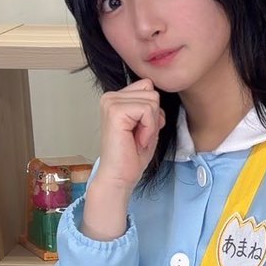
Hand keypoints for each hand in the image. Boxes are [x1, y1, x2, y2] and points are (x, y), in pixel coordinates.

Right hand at [84, 80, 165, 232]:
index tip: (141, 131)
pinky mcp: (115, 111)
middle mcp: (110, 96)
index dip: (153, 112)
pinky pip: (148, 110)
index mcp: (116, 98)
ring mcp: (110, 102)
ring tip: (137, 139)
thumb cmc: (132, 156)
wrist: (119, 177)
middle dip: (154, 118)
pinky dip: (149, 128)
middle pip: (152, 92)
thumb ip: (151, 106)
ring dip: (151, 125)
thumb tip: (156, 89)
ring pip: (152, 100)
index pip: (149, 88)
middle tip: (139, 136)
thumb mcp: (147, 125)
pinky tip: (137, 140)